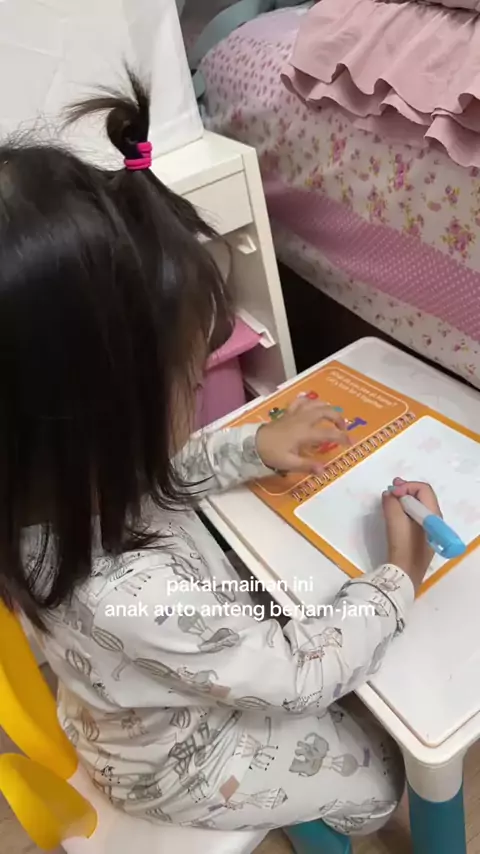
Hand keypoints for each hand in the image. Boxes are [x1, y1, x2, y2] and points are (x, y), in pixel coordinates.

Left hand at [255, 398, 349, 473]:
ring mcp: (295, 414)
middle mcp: (302, 420)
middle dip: (338, 418)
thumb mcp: (289, 463)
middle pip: (325, 411)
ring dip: (326, 407)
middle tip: (342, 429)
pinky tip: (312, 405)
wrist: (252, 443)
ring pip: (315, 403)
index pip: (329, 432)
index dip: (343, 437)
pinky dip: (308, 401)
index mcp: (305, 433)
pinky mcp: (287, 413)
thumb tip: (323, 470)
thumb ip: (307, 466)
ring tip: (331, 416)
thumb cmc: (271, 454)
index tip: (351, 442)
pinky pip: (300, 402)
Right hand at [382, 477, 441, 591]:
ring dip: (405, 500)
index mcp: (433, 514)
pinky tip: (394, 512)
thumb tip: (389, 494)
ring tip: (390, 498)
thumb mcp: (395, 520)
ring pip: (418, 506)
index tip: (392, 493)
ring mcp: (429, 529)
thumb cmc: (403, 545)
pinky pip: (415, 516)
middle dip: (406, 490)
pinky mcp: (421, 537)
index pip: (423, 489)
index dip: (407, 486)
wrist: (404, 573)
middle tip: (391, 488)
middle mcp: (434, 519)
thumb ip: (391, 503)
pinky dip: (405, 510)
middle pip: (422, 496)